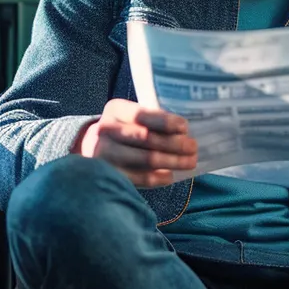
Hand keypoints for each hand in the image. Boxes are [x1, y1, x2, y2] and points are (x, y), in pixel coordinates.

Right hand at [76, 99, 197, 187]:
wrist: (95, 148)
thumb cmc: (125, 130)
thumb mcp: (132, 118)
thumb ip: (154, 120)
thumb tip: (185, 132)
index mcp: (116, 110)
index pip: (143, 115)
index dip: (166, 122)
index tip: (185, 128)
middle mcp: (106, 130)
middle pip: (148, 138)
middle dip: (175, 144)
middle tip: (193, 147)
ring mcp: (105, 154)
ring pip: (147, 159)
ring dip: (173, 161)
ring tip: (190, 162)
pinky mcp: (109, 174)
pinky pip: (141, 178)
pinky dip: (160, 178)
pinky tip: (170, 175)